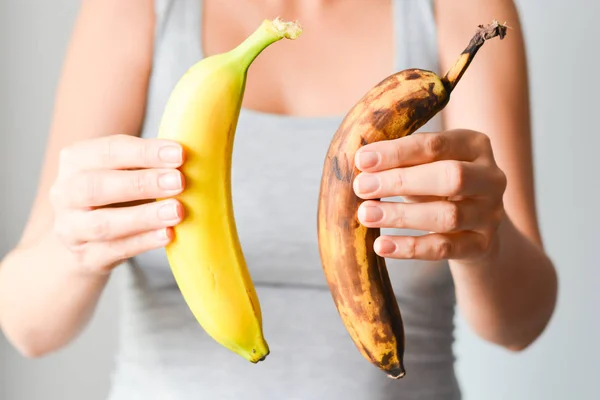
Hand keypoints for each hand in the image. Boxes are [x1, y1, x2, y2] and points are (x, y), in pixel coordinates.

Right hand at [49, 134, 185, 274]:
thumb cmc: (116, 194)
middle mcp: (65, 193)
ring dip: (144, 217)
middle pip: (98, 186)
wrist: (84, 239)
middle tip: (179, 181)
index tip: (180, 153)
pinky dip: (142, 242)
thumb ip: (149, 162)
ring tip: (177, 211)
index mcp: (76, 160)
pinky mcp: (86, 257)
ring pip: (103, 224)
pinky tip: (167, 235)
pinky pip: (113, 251)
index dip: (144, 152)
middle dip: (142, 183)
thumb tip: (195, 153)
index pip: (108, 151)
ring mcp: (72, 228)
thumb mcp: (124, 171)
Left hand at [353, 129, 506, 261]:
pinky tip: (382, 245)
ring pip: (448, 216)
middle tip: (361, 187)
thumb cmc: (435, 186)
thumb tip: (361, 161)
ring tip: (365, 214)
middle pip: (451, 177)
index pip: (435, 145)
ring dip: (402, 216)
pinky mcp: (482, 245)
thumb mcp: (423, 166)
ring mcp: (490, 214)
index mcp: (475, 145)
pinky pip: (444, 249)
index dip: (397, 152)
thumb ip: (400, 160)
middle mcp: (491, 178)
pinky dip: (410, 248)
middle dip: (401, 182)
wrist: (470, 228)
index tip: (361, 160)